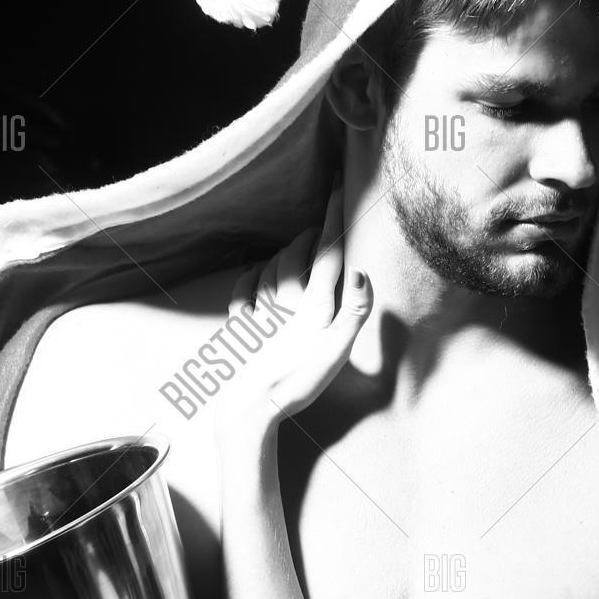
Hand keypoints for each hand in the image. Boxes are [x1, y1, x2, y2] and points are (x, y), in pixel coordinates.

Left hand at [214, 185, 372, 439]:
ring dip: (285, 251)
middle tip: (322, 225)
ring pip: (272, 267)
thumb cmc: (298, 384)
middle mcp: (284, 302)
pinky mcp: (239, 328)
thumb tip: (360, 272)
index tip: (339, 188)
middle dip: (311, 234)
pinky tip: (255, 271)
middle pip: (298, 255)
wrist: (249, 409)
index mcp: (312, 306)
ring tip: (296, 245)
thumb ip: (354, 312)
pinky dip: (251, 274)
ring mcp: (258, 313)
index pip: (328, 253)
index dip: (334, 219)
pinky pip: (243, 290)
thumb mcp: (337, 354)